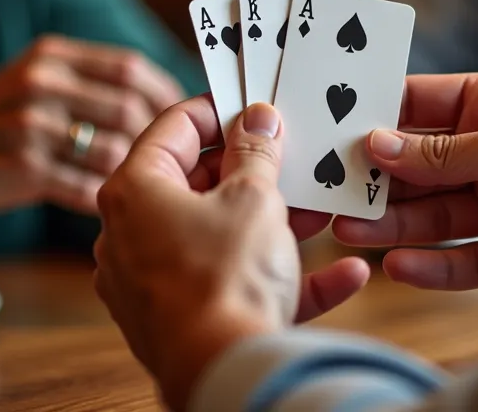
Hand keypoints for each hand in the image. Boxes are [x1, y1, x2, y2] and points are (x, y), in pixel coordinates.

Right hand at [0, 35, 184, 213]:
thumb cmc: (8, 113)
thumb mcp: (44, 77)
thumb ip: (97, 81)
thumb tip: (175, 101)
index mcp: (54, 56)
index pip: (131, 68)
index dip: (168, 94)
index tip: (191, 115)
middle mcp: (42, 84)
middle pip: (129, 110)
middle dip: (163, 138)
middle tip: (181, 159)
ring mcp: (31, 127)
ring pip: (114, 152)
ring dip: (140, 172)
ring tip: (153, 184)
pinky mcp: (25, 169)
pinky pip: (86, 187)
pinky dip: (109, 196)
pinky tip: (117, 202)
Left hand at [93, 98, 370, 409]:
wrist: (222, 372)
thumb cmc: (224, 277)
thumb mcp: (253, 197)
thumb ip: (256, 152)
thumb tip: (257, 119)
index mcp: (134, 191)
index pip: (173, 127)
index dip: (220, 110)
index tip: (255, 105)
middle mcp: (131, 236)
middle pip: (198, 186)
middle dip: (255, 173)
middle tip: (292, 156)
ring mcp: (154, 284)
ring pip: (222, 239)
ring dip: (276, 225)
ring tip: (324, 212)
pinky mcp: (183, 324)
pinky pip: (235, 289)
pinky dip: (284, 280)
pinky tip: (346, 275)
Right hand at [333, 72, 477, 291]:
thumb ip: (448, 151)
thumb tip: (379, 144)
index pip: (420, 105)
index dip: (373, 115)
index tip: (324, 127)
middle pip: (418, 167)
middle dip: (375, 179)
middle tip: (327, 192)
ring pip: (433, 216)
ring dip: (393, 224)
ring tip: (351, 230)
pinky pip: (463, 260)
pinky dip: (433, 266)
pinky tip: (399, 268)